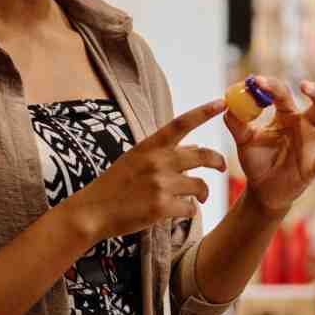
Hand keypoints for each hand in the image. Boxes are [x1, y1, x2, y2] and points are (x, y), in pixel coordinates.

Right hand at [62, 99, 227, 241]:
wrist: (92, 212)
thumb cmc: (115, 185)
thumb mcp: (136, 159)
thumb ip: (164, 153)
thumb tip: (195, 148)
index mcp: (150, 146)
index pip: (181, 123)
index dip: (204, 112)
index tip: (222, 103)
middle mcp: (157, 161)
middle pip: (203, 155)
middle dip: (218, 161)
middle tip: (222, 167)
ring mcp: (160, 184)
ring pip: (199, 185)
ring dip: (203, 193)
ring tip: (200, 198)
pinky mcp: (161, 207)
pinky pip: (190, 208)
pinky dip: (190, 211)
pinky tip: (182, 212)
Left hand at [225, 76, 314, 214]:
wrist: (262, 189)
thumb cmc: (257, 160)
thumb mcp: (244, 141)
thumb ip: (236, 123)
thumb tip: (227, 105)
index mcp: (287, 115)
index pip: (284, 94)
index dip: (271, 87)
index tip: (256, 81)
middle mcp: (306, 126)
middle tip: (304, 85)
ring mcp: (313, 146)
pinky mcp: (313, 167)